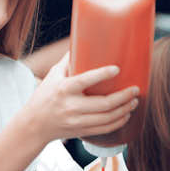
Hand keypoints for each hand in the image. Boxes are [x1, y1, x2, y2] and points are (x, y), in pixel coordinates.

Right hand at [24, 52, 139, 142]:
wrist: (33, 125)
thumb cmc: (44, 96)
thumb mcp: (53, 75)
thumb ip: (68, 60)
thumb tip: (82, 39)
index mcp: (64, 89)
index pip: (85, 80)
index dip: (103, 75)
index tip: (117, 69)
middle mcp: (71, 106)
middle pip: (104, 104)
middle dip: (123, 97)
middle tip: (135, 89)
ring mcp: (77, 121)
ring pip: (107, 118)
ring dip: (125, 110)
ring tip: (134, 101)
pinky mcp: (81, 131)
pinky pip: (104, 129)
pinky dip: (118, 122)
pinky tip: (126, 114)